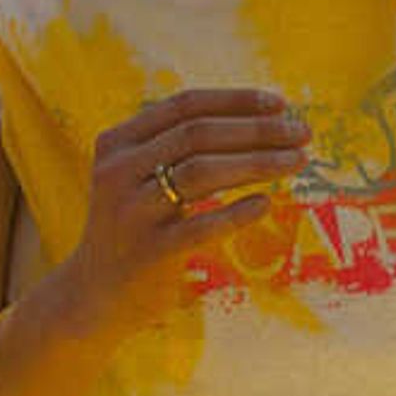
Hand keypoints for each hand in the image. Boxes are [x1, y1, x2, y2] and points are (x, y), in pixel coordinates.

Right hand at [58, 87, 314, 327]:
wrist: (93, 294)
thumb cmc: (135, 228)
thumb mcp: (140, 178)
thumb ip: (179, 148)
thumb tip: (257, 120)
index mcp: (118, 143)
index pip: (184, 105)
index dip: (236, 101)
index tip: (281, 104)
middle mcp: (119, 171)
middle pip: (198, 134)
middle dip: (257, 129)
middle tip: (302, 133)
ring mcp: (132, 212)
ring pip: (202, 173)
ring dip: (258, 163)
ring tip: (298, 160)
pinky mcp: (149, 252)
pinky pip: (202, 226)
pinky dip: (237, 212)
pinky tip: (266, 203)